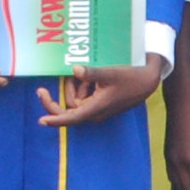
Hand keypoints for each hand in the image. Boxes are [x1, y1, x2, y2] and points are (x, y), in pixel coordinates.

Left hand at [38, 56, 164, 129]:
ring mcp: (97, 108)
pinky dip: (81, 87)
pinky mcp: (100, 102)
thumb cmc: (131, 79)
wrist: (147, 81)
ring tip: (78, 73)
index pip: (71, 117)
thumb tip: (74, 69)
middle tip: (41, 89)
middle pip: (68, 110)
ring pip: (75, 102)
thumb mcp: (111, 73)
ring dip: (72, 88)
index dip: (55, 119)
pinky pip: (83, 97)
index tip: (41, 120)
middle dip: (57, 99)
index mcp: (96, 108)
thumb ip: (92, 72)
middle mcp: (94, 112)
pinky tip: (87, 75)